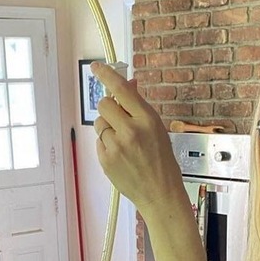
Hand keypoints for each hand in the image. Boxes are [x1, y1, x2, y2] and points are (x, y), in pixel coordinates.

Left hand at [91, 62, 186, 213]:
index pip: (122, 90)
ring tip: (124, 143)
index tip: (96, 67)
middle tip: (119, 118)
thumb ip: (139, 107)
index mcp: (147, 120)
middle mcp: (130, 131)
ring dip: (108, 129)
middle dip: (109, 108)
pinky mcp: (106, 160)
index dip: (107, 75)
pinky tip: (121, 156)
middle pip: (104, 105)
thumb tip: (128, 84)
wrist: (160, 193)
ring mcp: (116, 147)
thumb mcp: (157, 128)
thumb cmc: (162, 161)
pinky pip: (99, 142)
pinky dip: (107, 145)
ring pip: (100, 125)